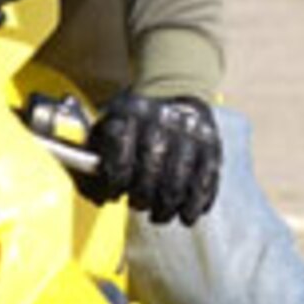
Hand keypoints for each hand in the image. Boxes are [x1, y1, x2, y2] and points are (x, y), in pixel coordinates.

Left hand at [81, 92, 222, 225]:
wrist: (174, 89)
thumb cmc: (133, 122)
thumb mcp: (107, 127)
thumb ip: (92, 161)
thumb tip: (99, 198)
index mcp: (130, 112)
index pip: (121, 148)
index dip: (116, 178)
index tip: (115, 192)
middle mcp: (162, 118)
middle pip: (152, 166)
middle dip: (143, 195)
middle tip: (139, 204)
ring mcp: (190, 131)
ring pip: (180, 177)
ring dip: (169, 205)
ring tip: (160, 214)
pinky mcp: (212, 144)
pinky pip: (207, 179)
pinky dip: (197, 202)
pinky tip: (188, 215)